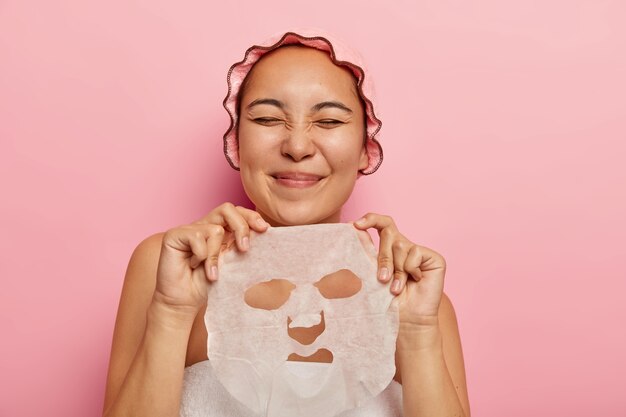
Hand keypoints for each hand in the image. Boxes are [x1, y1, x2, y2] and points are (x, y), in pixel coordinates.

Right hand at [153, 203, 268, 314]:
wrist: (184, 301)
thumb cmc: (207, 284)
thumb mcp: (231, 264)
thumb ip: (241, 247)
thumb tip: (262, 232)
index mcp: (221, 230)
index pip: (238, 213)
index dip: (252, 217)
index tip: (265, 230)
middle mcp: (205, 225)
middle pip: (227, 209)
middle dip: (241, 226)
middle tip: (244, 248)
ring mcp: (190, 229)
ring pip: (215, 229)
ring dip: (216, 255)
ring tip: (211, 273)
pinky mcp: (175, 235)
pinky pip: (196, 237)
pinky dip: (200, 255)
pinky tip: (192, 265)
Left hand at [353, 213, 445, 326]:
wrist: (404, 320)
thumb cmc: (385, 300)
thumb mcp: (370, 272)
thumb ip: (365, 249)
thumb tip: (353, 226)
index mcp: (389, 247)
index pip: (381, 223)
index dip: (370, 219)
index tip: (356, 225)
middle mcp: (404, 246)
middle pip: (389, 233)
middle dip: (383, 258)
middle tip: (381, 279)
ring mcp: (419, 252)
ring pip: (401, 245)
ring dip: (396, 269)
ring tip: (397, 288)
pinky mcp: (433, 258)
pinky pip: (415, 252)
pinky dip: (411, 269)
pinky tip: (415, 281)